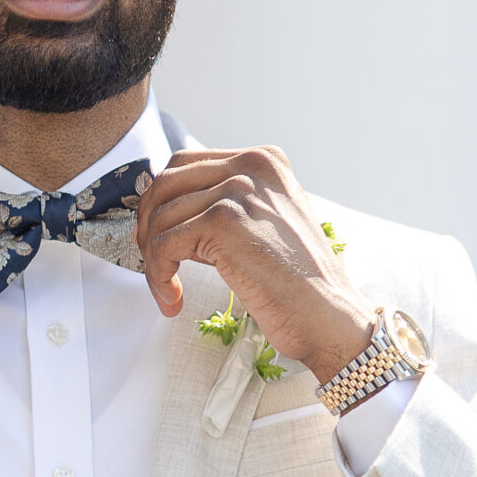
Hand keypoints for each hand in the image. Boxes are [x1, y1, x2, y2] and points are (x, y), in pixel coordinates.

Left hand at [133, 147, 375, 382]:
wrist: (328, 315)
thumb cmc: (299, 283)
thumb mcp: (265, 222)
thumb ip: (227, 204)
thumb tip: (171, 211)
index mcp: (264, 160)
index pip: (187, 164)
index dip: (162, 203)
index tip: (158, 238)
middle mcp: (252, 166)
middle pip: (166, 182)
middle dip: (148, 224)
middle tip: (153, 262)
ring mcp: (238, 190)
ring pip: (160, 217)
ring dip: (153, 259)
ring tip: (167, 289)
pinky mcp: (223, 222)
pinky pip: (163, 246)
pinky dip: (158, 276)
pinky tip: (173, 299)